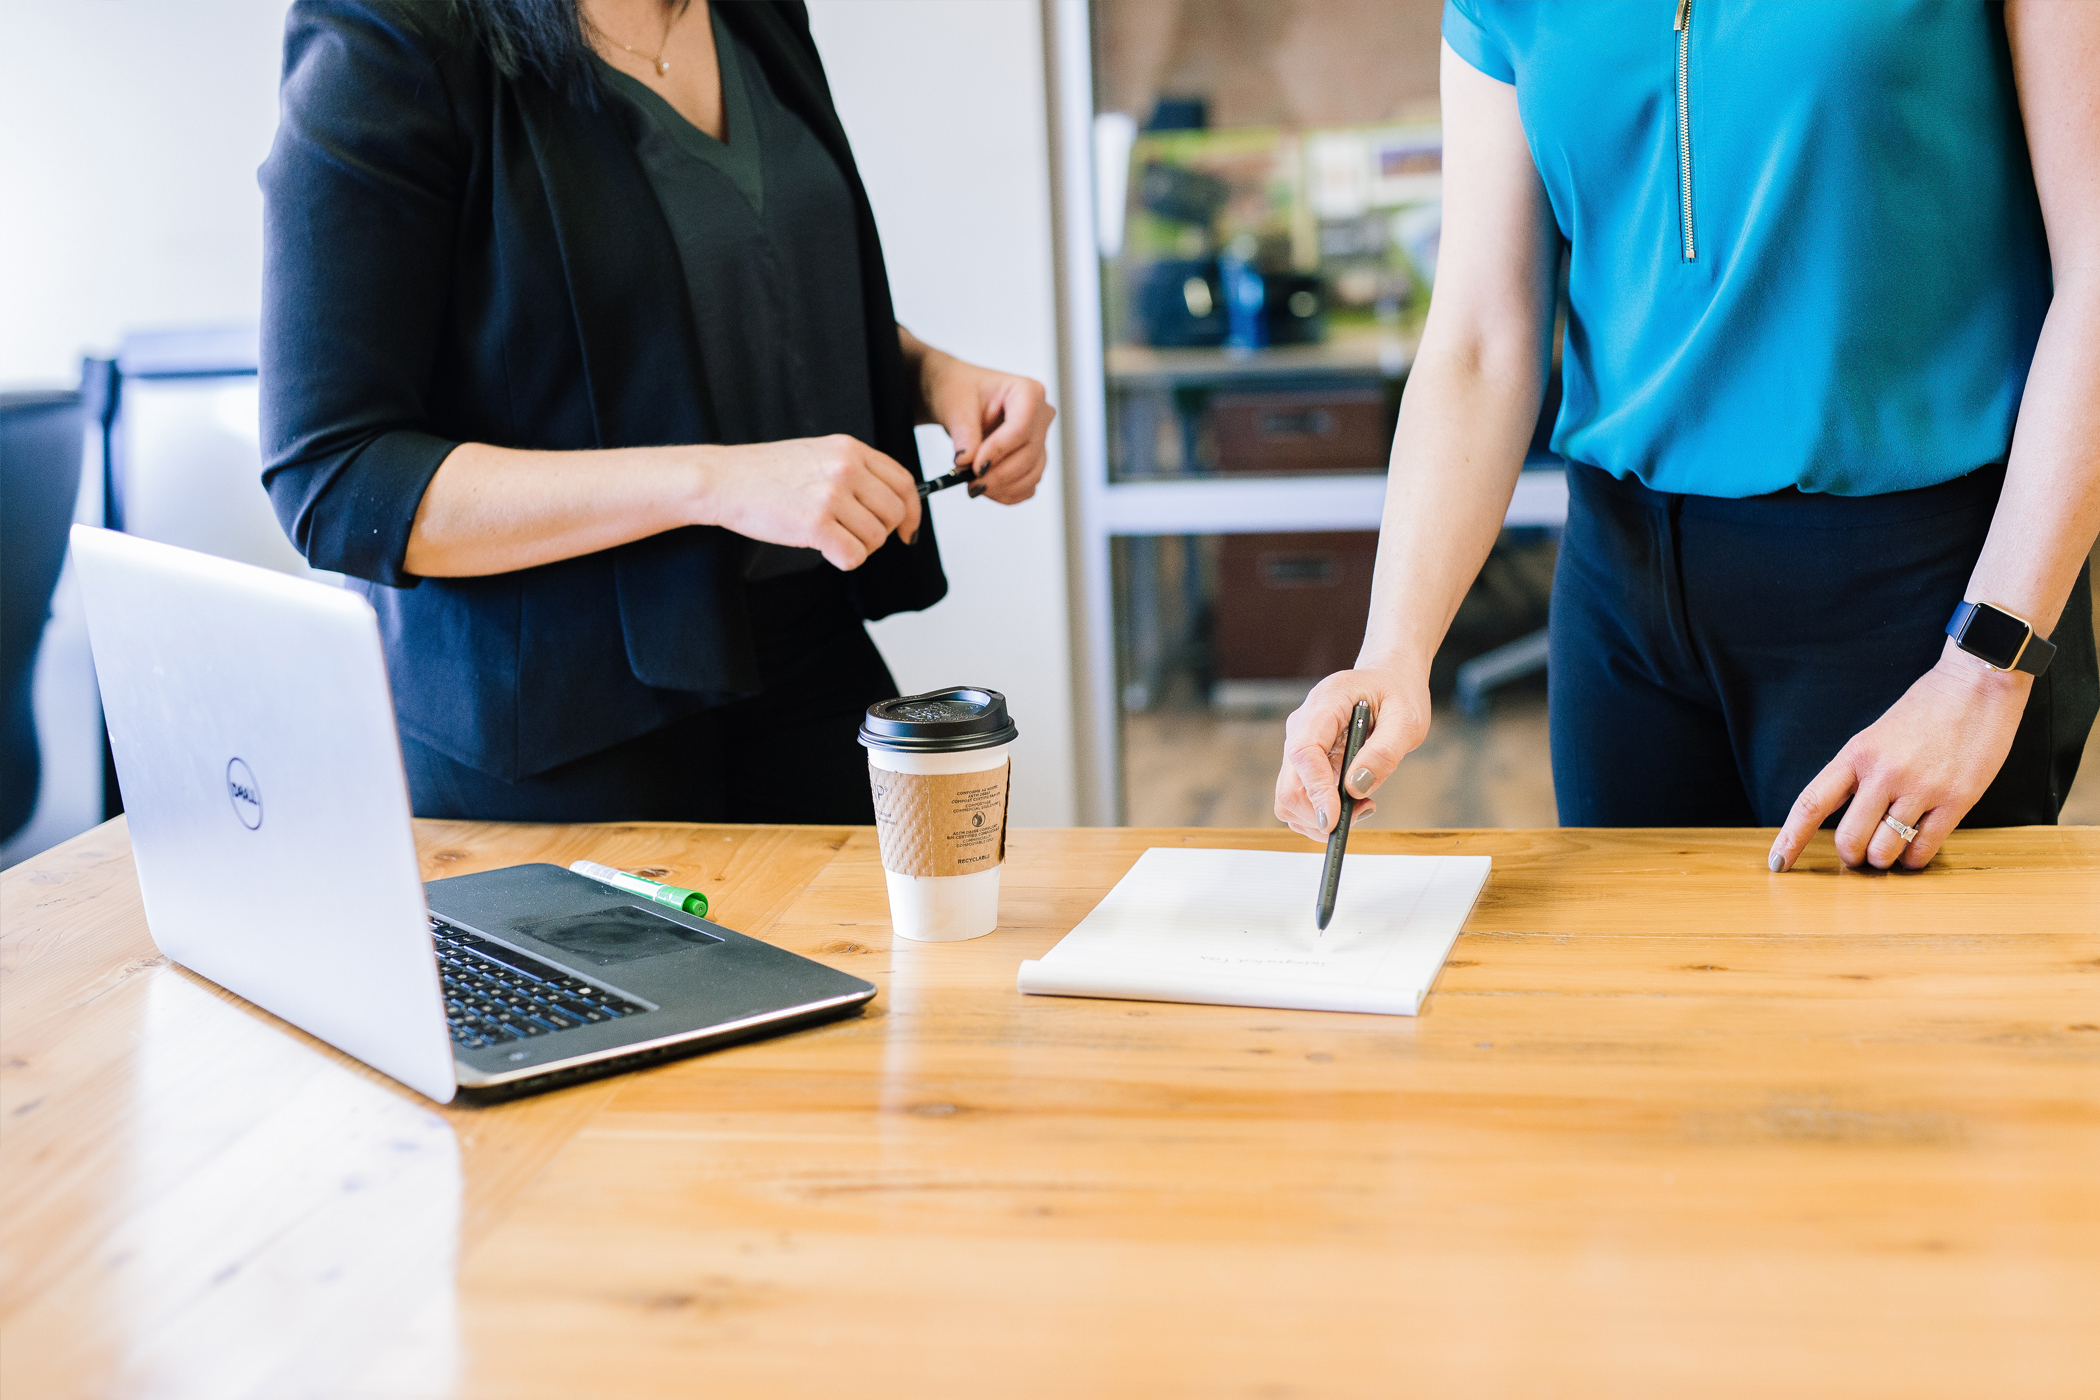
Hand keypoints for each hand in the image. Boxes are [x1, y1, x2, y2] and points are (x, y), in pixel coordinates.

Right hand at [695, 434, 921, 571]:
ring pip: (874, 538)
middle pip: (893, 514)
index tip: (906, 530)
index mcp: (850, 449)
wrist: (723, 480)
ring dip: (857, 547)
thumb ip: (854, 471)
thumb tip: (890, 505)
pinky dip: (843, 560)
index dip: (912, 511)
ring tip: (830, 538)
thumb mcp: (818, 455)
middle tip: (854, 537)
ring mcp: (831, 495)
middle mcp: (846, 468)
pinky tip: (824, 549)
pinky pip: (853, 556)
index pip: (903, 482)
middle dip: (879, 533)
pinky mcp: (815, 524)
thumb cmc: (766, 472)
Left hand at [920, 352, 1054, 502]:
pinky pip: (1029, 484)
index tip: (975, 467)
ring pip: (1032, 473)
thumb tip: (966, 461)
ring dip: (1004, 487)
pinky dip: (1009, 493)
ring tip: (974, 487)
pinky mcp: (1034, 459)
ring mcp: (1040, 438)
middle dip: (999, 474)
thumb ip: (963, 433)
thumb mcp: (956, 406)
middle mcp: (1040, 415)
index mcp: (1027, 391)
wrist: (959, 398)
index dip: (999, 451)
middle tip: (970, 483)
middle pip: (1029, 454)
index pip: (1021, 427)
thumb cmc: (961, 391)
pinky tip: (988, 491)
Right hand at [1274, 666, 1431, 840]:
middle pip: (1289, 786)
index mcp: (1324, 704)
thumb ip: (1384, 752)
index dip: (1316, 791)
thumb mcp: (1406, 720)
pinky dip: (1324, 812)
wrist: (1387, 680)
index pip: (1304, 753)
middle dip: (1321, 813)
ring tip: (1364, 803)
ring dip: (1323, 816)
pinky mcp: (1304, 764)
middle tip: (1365, 809)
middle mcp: (1301, 726)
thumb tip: (1356, 788)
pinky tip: (1354, 799)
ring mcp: (1298, 746)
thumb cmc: (1398, 694)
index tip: (1334, 820)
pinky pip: (1301, 799)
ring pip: (1290, 800)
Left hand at [1769, 643, 2032, 871]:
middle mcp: (1883, 773)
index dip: (1790, 839)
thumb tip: (1842, 818)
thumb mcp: (1875, 737)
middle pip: (1849, 839)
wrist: (1977, 685)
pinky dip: (1914, 859)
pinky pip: (1923, 848)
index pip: (1811, 804)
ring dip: (1884, 861)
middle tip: (1860, 855)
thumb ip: (1857, 774)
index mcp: (1856, 754)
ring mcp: (1921, 788)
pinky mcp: (1957, 800)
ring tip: (1890, 852)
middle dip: (1851, 856)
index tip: (1777, 863)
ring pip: (1885, 850)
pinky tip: (1914, 851)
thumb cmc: (1924, 711)